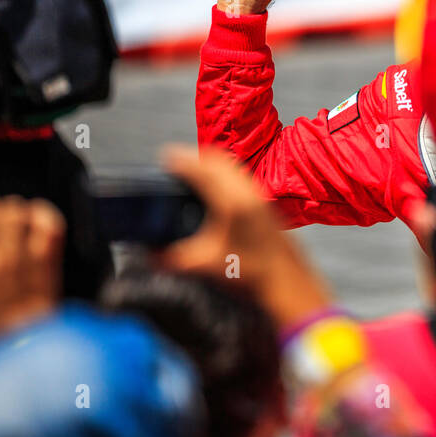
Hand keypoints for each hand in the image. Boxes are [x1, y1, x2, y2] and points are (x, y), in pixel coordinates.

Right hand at [158, 145, 331, 328]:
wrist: (286, 281)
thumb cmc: (249, 272)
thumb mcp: (205, 265)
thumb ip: (173, 259)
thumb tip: (149, 253)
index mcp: (231, 202)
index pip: (202, 169)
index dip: (181, 160)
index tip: (164, 156)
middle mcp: (248, 193)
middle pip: (219, 159)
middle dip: (195, 157)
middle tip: (175, 161)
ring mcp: (259, 196)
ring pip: (232, 166)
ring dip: (211, 162)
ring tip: (192, 170)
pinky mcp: (265, 203)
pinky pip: (240, 175)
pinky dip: (224, 171)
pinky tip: (216, 186)